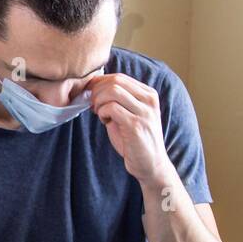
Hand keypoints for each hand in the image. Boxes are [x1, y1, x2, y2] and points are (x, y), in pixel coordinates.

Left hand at [88, 73, 175, 187]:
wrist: (150, 164)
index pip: (119, 77)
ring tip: (99, 113)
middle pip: (115, 81)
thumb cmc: (135, 140)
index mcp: (148, 94)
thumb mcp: (128, 114)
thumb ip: (116, 100)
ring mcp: (144, 112)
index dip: (100, 83)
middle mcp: (149, 100)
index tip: (91, 95)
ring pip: (113, 91)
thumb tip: (93, 88)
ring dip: (99, 101)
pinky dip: (102, 112)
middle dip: (97, 92)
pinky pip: (112, 108)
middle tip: (93, 105)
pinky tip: (105, 121)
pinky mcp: (136, 125)